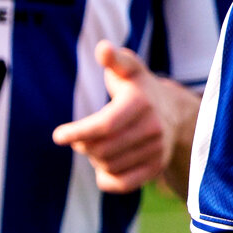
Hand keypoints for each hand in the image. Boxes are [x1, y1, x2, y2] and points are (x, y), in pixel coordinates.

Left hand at [52, 41, 195, 192]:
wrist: (174, 113)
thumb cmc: (139, 87)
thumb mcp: (129, 69)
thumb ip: (115, 59)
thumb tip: (103, 49)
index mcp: (141, 103)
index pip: (104, 125)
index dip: (78, 132)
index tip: (58, 136)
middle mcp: (153, 128)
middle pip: (103, 149)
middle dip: (83, 146)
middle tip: (78, 139)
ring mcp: (157, 150)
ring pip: (110, 166)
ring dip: (94, 159)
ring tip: (94, 147)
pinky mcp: (157, 168)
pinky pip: (122, 184)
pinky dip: (106, 179)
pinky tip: (101, 168)